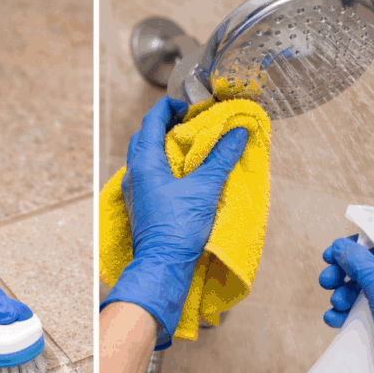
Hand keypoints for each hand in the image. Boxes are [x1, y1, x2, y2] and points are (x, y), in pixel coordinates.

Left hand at [106, 97, 247, 346]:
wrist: (163, 266)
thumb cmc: (178, 228)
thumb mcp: (205, 188)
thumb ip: (221, 158)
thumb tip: (238, 133)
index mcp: (145, 163)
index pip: (151, 121)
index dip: (169, 107)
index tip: (188, 106)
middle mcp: (135, 174)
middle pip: (145, 137)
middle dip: (165, 126)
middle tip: (188, 125)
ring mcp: (136, 192)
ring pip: (145, 158)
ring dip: (163, 148)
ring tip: (188, 148)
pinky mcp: (142, 206)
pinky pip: (149, 177)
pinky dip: (163, 168)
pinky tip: (182, 176)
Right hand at [319, 236, 373, 372]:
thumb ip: (360, 262)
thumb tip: (340, 247)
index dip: (356, 246)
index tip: (333, 253)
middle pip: (368, 266)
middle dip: (344, 274)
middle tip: (328, 281)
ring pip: (362, 289)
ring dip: (343, 294)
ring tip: (337, 304)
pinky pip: (362, 310)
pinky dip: (346, 312)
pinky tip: (335, 319)